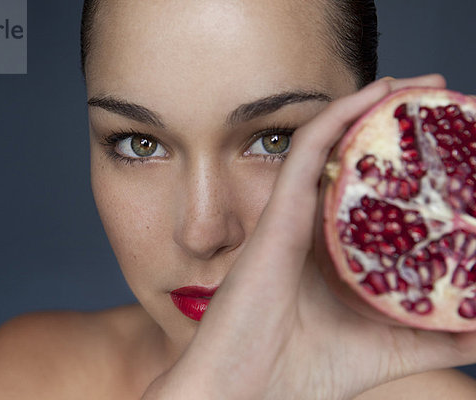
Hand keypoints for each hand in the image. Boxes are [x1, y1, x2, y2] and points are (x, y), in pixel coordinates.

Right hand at [142, 75, 475, 399]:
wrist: (241, 393)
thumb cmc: (299, 373)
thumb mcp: (389, 348)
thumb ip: (437, 336)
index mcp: (331, 253)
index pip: (368, 190)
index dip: (404, 162)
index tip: (446, 146)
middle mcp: (310, 225)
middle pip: (352, 157)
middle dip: (394, 124)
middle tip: (439, 102)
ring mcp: (291, 215)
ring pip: (331, 141)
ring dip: (373, 105)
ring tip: (419, 86)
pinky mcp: (277, 212)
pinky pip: (309, 148)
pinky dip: (341, 114)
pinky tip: (378, 92)